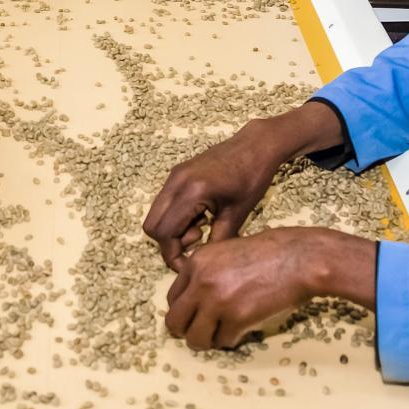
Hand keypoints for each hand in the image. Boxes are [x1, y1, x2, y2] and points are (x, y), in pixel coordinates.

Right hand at [143, 105, 344, 266]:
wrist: (256, 145)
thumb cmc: (253, 178)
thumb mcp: (237, 214)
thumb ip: (217, 241)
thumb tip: (202, 262)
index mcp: (192, 191)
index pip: (165, 233)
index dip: (173, 255)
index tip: (190, 264)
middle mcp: (176, 182)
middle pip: (152, 225)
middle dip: (169, 243)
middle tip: (196, 243)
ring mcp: (174, 176)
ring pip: (156, 214)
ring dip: (173, 229)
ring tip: (203, 227)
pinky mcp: (178, 174)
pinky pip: (165, 203)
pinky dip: (176, 216)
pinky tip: (201, 215)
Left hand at [164, 229, 376, 349]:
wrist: (299, 257)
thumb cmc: (269, 254)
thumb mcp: (226, 253)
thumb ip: (206, 274)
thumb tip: (194, 306)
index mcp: (196, 262)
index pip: (172, 299)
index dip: (185, 312)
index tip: (198, 316)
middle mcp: (200, 281)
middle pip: (175, 322)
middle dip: (189, 331)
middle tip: (205, 332)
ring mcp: (217, 301)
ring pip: (195, 338)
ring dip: (209, 340)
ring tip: (225, 332)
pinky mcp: (236, 319)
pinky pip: (223, 342)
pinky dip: (233, 339)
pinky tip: (244, 328)